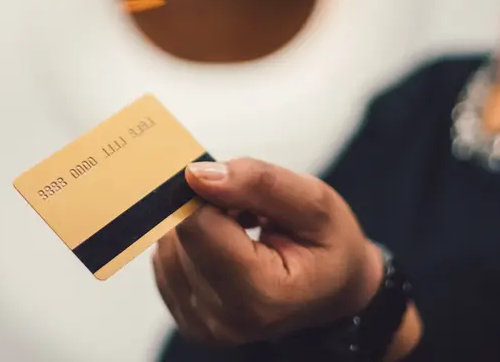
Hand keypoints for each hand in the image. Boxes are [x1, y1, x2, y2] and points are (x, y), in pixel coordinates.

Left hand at [152, 157, 383, 346]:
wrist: (334, 292)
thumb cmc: (331, 249)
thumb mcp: (316, 203)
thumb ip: (260, 183)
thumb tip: (198, 174)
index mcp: (260, 296)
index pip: (199, 225)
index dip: (208, 192)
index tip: (231, 183)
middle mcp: (222, 319)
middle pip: (180, 235)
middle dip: (206, 208)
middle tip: (247, 210)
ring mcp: (201, 324)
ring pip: (167, 245)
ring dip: (198, 224)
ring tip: (240, 227)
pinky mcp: (186, 318)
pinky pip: (166, 261)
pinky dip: (192, 243)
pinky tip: (226, 244)